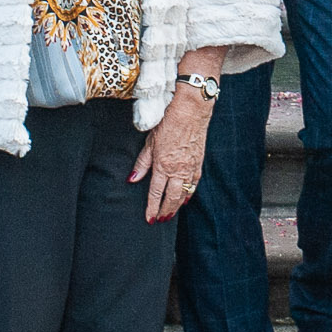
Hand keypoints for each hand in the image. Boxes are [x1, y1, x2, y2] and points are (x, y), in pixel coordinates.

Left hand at [131, 80, 213, 222]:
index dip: (151, 208)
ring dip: (176, 206)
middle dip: (165, 211)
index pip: (155, 193)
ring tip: (170, 214)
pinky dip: (189, 193)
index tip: (149, 219)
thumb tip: (132, 178)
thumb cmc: (169, 122)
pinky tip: (185, 198)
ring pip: (183, 194)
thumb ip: (142, 162)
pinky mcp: (199, 163)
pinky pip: (194, 184)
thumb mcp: (150, 141)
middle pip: (171, 198)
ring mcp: (190, 167)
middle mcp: (177, 170)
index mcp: (163, 165)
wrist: (192, 111)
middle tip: (160, 220)